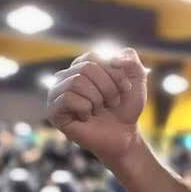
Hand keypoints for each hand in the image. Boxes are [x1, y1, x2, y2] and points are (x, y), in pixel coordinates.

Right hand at [46, 48, 147, 165]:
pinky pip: (67, 98)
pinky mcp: (54, 112)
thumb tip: (115, 57)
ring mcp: (57, 94)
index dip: (115, 73)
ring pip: (76, 82)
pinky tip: (87, 116)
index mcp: (82, 65)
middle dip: (108, 87)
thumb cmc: (126, 106)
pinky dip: (85, 108)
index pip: (94, 57)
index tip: (126, 88)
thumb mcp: (136, 79)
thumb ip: (131, 60)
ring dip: (97, 98)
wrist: (124, 134)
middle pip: (86, 68)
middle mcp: (65, 77)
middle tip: (112, 101)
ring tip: (99, 109)